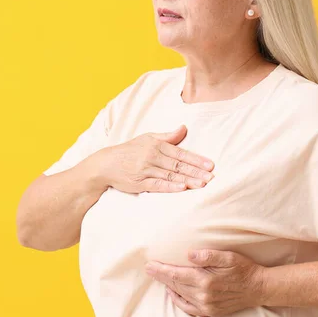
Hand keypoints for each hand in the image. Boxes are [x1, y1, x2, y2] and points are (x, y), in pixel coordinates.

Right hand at [89, 125, 214, 192]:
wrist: (106, 164)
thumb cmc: (130, 150)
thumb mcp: (147, 138)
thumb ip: (168, 136)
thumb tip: (184, 128)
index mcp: (156, 145)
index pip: (181, 153)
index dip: (197, 159)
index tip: (210, 164)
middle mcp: (152, 157)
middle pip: (178, 165)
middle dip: (196, 171)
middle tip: (211, 176)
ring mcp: (145, 170)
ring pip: (170, 175)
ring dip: (187, 180)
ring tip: (202, 184)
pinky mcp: (139, 183)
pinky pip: (157, 185)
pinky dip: (170, 186)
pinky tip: (182, 188)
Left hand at [145, 249, 265, 316]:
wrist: (258, 288)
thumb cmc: (244, 269)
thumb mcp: (228, 257)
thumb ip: (208, 255)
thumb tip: (189, 255)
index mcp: (206, 280)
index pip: (176, 274)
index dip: (161, 270)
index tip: (150, 265)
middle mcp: (203, 295)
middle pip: (175, 284)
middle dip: (161, 276)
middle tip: (149, 268)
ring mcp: (206, 305)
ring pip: (180, 295)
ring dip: (168, 285)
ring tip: (160, 277)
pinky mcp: (210, 311)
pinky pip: (188, 307)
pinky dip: (178, 300)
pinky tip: (173, 293)